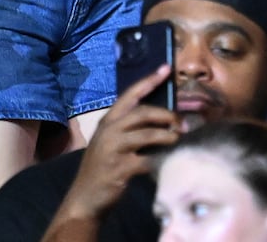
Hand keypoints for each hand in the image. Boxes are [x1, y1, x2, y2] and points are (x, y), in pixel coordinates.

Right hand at [55, 64, 178, 223]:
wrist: (85, 199)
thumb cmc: (102, 168)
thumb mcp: (110, 142)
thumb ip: (128, 129)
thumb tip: (162, 119)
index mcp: (107, 121)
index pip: (130, 94)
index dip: (149, 80)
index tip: (166, 68)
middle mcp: (109, 131)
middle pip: (143, 113)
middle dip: (166, 115)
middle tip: (181, 123)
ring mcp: (113, 149)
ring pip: (148, 134)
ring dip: (168, 137)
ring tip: (178, 140)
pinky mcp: (120, 168)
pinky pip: (148, 160)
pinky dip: (161, 160)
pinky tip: (168, 163)